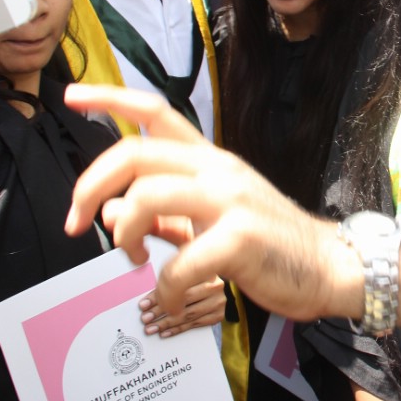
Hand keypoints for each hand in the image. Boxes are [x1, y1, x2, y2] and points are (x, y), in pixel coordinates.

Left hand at [64, 84, 363, 324]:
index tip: (71, 98)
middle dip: (89, 188)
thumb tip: (112, 211)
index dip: (108, 99)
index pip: (154, 113)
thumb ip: (161, 215)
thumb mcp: (210, 222)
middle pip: (134, 154)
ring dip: (124, 234)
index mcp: (210, 160)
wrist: (330, 268)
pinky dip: (164, 290)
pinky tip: (171, 301)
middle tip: (76, 223)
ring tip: (135, 260)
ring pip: (147, 197)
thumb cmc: (270, 246)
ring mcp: (230, 201)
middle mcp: (217, 170)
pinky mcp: (240, 239)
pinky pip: (179, 262)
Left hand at [139, 276, 225, 336]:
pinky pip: (194, 324)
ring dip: (166, 323)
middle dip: (160, 311)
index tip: (144, 305)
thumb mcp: (186, 273)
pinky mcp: (217, 315)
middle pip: (183, 300)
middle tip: (146, 318)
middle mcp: (214, 286)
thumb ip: (171, 282)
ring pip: (188, 315)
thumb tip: (148, 299)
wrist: (218, 285)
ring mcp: (217, 302)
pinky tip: (165, 332)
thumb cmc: (197, 279)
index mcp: (204, 271)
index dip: (159, 296)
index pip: (178, 285)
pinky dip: (178, 329)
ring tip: (152, 327)